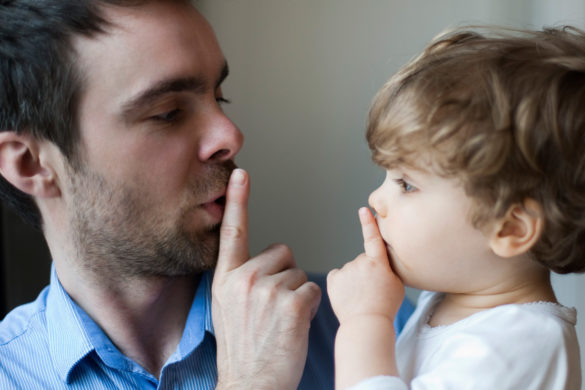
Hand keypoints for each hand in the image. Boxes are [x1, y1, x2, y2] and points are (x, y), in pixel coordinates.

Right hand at [212, 169, 321, 389]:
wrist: (251, 384)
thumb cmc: (245, 352)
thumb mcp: (228, 310)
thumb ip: (240, 282)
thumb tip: (263, 266)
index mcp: (224, 279)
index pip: (233, 232)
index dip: (238, 200)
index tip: (240, 172)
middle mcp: (243, 279)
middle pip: (282, 253)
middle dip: (286, 276)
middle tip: (274, 310)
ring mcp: (267, 290)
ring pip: (300, 273)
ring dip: (299, 295)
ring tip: (281, 323)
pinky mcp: (291, 302)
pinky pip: (314, 288)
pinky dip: (311, 306)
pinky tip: (294, 326)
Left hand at [327, 207, 404, 324]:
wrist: (366, 324)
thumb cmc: (386, 306)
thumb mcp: (397, 283)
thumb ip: (388, 267)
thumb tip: (379, 259)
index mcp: (378, 262)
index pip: (373, 237)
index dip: (368, 222)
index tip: (364, 209)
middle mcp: (360, 262)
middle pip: (363, 261)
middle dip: (367, 271)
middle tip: (372, 291)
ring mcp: (345, 270)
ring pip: (351, 270)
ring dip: (354, 279)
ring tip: (361, 297)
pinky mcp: (333, 280)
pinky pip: (338, 277)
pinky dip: (342, 284)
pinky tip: (348, 296)